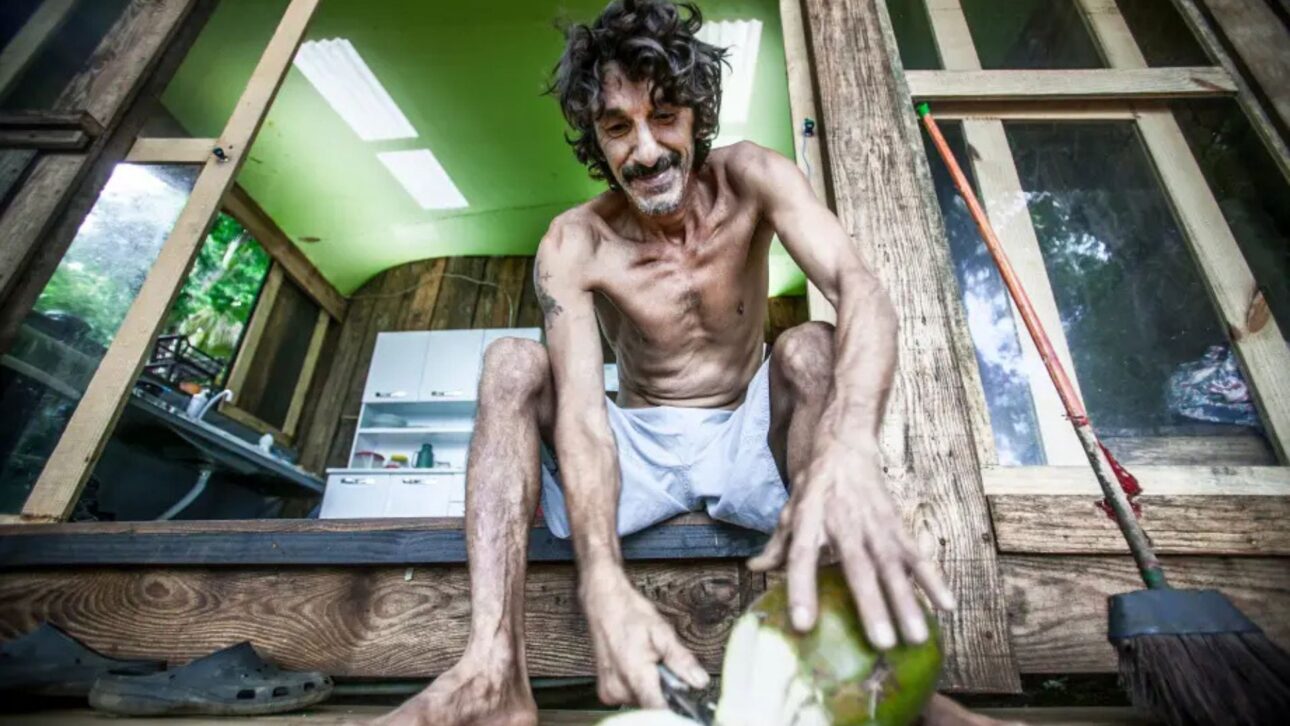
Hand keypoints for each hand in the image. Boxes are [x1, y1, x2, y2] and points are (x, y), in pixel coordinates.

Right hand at [581, 568, 709, 706]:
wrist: (603, 603)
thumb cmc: (629, 613)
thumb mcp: (662, 632)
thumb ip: (681, 660)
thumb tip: (699, 681)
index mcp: (633, 673)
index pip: (657, 709)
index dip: (675, 709)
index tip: (685, 702)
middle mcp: (617, 688)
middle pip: (652, 705)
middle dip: (664, 690)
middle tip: (664, 667)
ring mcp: (609, 691)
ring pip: (642, 702)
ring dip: (652, 687)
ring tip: (650, 663)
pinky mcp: (605, 691)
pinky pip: (631, 697)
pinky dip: (640, 686)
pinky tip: (639, 667)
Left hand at [749, 435, 955, 647]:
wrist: (844, 445)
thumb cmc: (815, 486)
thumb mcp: (790, 511)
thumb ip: (776, 544)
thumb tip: (754, 569)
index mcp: (810, 522)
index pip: (802, 557)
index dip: (802, 590)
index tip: (803, 624)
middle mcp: (843, 524)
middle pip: (857, 568)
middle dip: (871, 606)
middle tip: (881, 643)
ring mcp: (874, 524)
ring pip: (892, 566)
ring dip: (906, 601)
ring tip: (916, 636)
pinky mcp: (897, 524)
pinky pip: (916, 555)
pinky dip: (932, 579)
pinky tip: (946, 605)